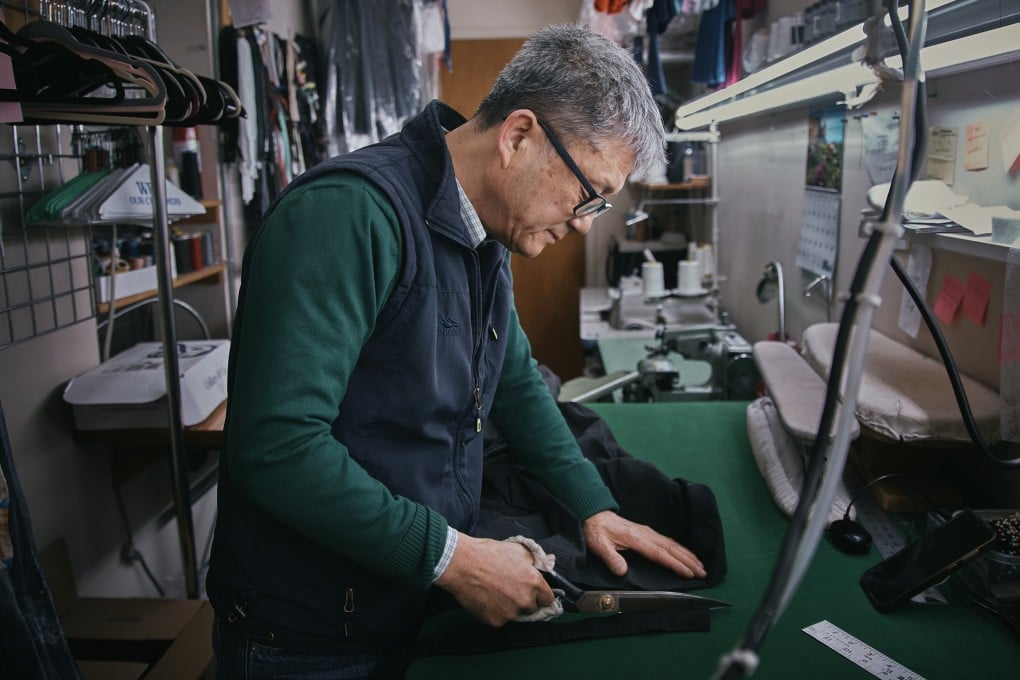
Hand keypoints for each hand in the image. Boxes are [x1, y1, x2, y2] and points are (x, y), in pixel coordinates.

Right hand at [434, 533, 554, 626]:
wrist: (461, 564)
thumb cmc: (488, 553)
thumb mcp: (515, 550)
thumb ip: (536, 559)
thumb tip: (551, 561)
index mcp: (534, 583)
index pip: (548, 599)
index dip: (539, 594)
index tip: (531, 590)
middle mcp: (525, 601)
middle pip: (531, 608)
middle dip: (523, 600)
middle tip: (508, 587)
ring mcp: (510, 613)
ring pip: (515, 614)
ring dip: (508, 606)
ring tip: (494, 590)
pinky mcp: (495, 621)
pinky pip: (499, 619)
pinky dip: (494, 611)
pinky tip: (485, 597)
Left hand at [583, 510, 706, 579]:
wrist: (593, 514)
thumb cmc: (596, 531)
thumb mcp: (599, 545)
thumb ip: (610, 558)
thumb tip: (622, 571)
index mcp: (636, 538)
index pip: (660, 554)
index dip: (675, 564)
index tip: (689, 573)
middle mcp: (645, 534)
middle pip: (671, 548)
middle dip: (688, 560)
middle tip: (703, 571)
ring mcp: (647, 532)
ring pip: (671, 544)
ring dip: (687, 554)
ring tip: (700, 564)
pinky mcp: (645, 532)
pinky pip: (667, 541)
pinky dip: (679, 548)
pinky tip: (685, 553)